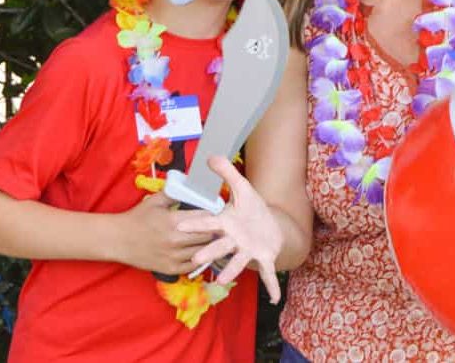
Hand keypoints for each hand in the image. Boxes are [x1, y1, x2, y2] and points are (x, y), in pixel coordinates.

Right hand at [115, 192, 214, 275]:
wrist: (118, 240)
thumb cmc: (137, 218)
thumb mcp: (156, 201)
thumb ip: (176, 192)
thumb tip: (193, 186)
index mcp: (174, 221)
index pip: (205, 217)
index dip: (213, 213)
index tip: (216, 210)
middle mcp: (175, 240)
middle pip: (208, 235)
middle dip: (214, 229)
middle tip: (218, 224)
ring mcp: (173, 257)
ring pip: (203, 251)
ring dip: (208, 244)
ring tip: (212, 237)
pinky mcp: (170, 269)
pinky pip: (193, 265)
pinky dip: (199, 258)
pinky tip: (200, 251)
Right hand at [177, 155, 282, 303]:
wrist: (269, 224)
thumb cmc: (251, 208)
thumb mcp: (241, 187)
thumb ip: (227, 172)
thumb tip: (211, 155)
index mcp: (226, 223)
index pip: (207, 222)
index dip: (195, 223)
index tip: (178, 225)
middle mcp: (234, 239)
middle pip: (218, 246)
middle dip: (208, 252)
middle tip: (196, 260)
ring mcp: (247, 251)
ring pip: (237, 262)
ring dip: (231, 270)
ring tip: (222, 280)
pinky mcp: (263, 258)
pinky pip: (267, 273)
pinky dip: (271, 285)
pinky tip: (275, 298)